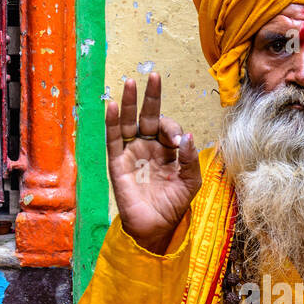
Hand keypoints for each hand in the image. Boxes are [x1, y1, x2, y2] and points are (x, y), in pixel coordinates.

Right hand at [105, 73, 201, 251]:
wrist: (156, 227)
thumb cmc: (174, 204)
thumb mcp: (190, 181)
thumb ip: (190, 159)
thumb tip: (186, 136)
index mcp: (167, 149)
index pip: (168, 128)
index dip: (172, 129)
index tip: (177, 142)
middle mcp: (148, 146)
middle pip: (148, 116)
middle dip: (151, 97)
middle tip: (154, 76)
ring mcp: (131, 152)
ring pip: (129, 122)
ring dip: (130, 102)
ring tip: (131, 82)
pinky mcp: (117, 162)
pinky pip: (113, 139)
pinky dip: (113, 122)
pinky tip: (114, 105)